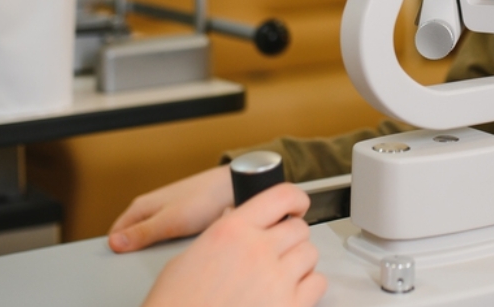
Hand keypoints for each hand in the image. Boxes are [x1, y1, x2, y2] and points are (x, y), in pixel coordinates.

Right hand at [109, 166, 233, 252]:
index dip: (119, 250)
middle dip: (137, 251)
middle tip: (152, 259)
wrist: (234, 186)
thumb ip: (141, 234)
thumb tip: (113, 244)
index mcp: (140, 206)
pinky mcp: (179, 216)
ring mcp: (164, 211)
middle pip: (131, 236)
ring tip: (169, 251)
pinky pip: (166, 234)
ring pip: (149, 236)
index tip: (129, 262)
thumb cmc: (204, 199)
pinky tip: (181, 247)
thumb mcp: (170, 222)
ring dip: (154, 247)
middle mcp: (149, 207)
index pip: (115, 234)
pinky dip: (170, 243)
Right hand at [140, 183, 326, 306]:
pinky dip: (308, 286)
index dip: (295, 199)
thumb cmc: (176, 302)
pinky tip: (289, 292)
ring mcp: (276, 281)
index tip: (296, 206)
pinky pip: (317, 284)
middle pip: (299, 228)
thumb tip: (239, 223)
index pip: (281, 196)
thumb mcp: (189, 256)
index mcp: (232, 230)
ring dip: (299, 262)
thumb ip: (223, 235)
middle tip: (278, 250)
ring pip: (310, 254)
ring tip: (279, 274)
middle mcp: (258, 251)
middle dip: (291, 237)